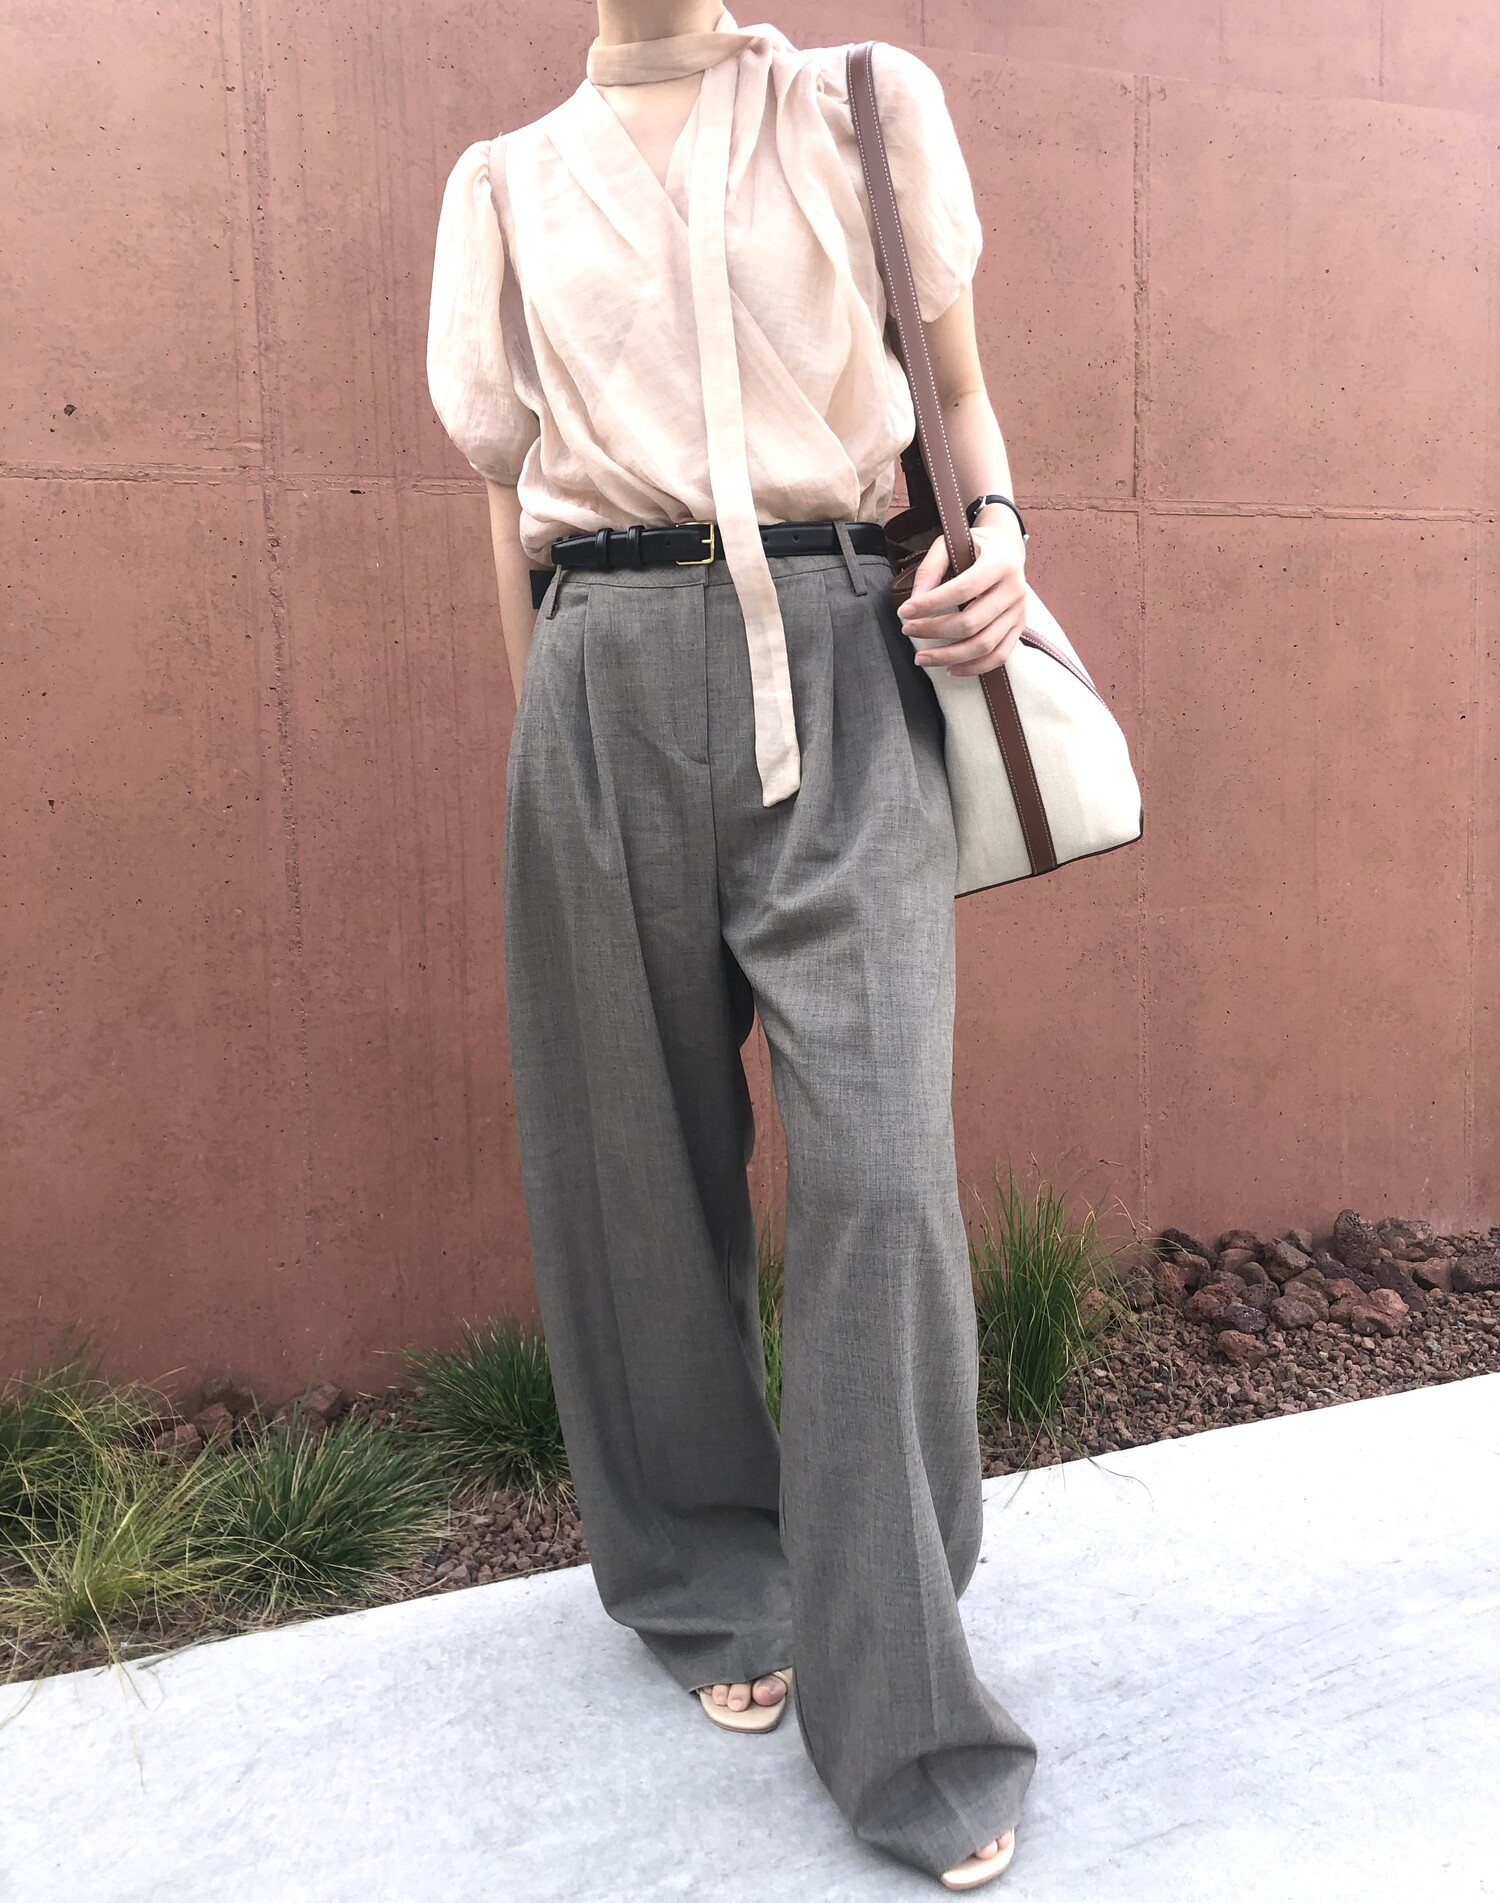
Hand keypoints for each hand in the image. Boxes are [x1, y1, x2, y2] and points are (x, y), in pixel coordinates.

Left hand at [895, 512, 1026, 676]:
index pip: (963, 589)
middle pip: (972, 622)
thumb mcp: (950, 543)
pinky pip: (999, 656)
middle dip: (934, 630)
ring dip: (949, 656)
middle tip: (908, 631)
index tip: (904, 612)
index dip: (931, 604)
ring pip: (984, 645)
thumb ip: (930, 568)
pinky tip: (950, 668)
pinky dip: (973, 668)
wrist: (1007, 549)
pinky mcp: (1019, 628)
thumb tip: (914, 601)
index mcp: (999, 563)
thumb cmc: (974, 546)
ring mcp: (1019, 611)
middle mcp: (1014, 589)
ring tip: (922, 658)